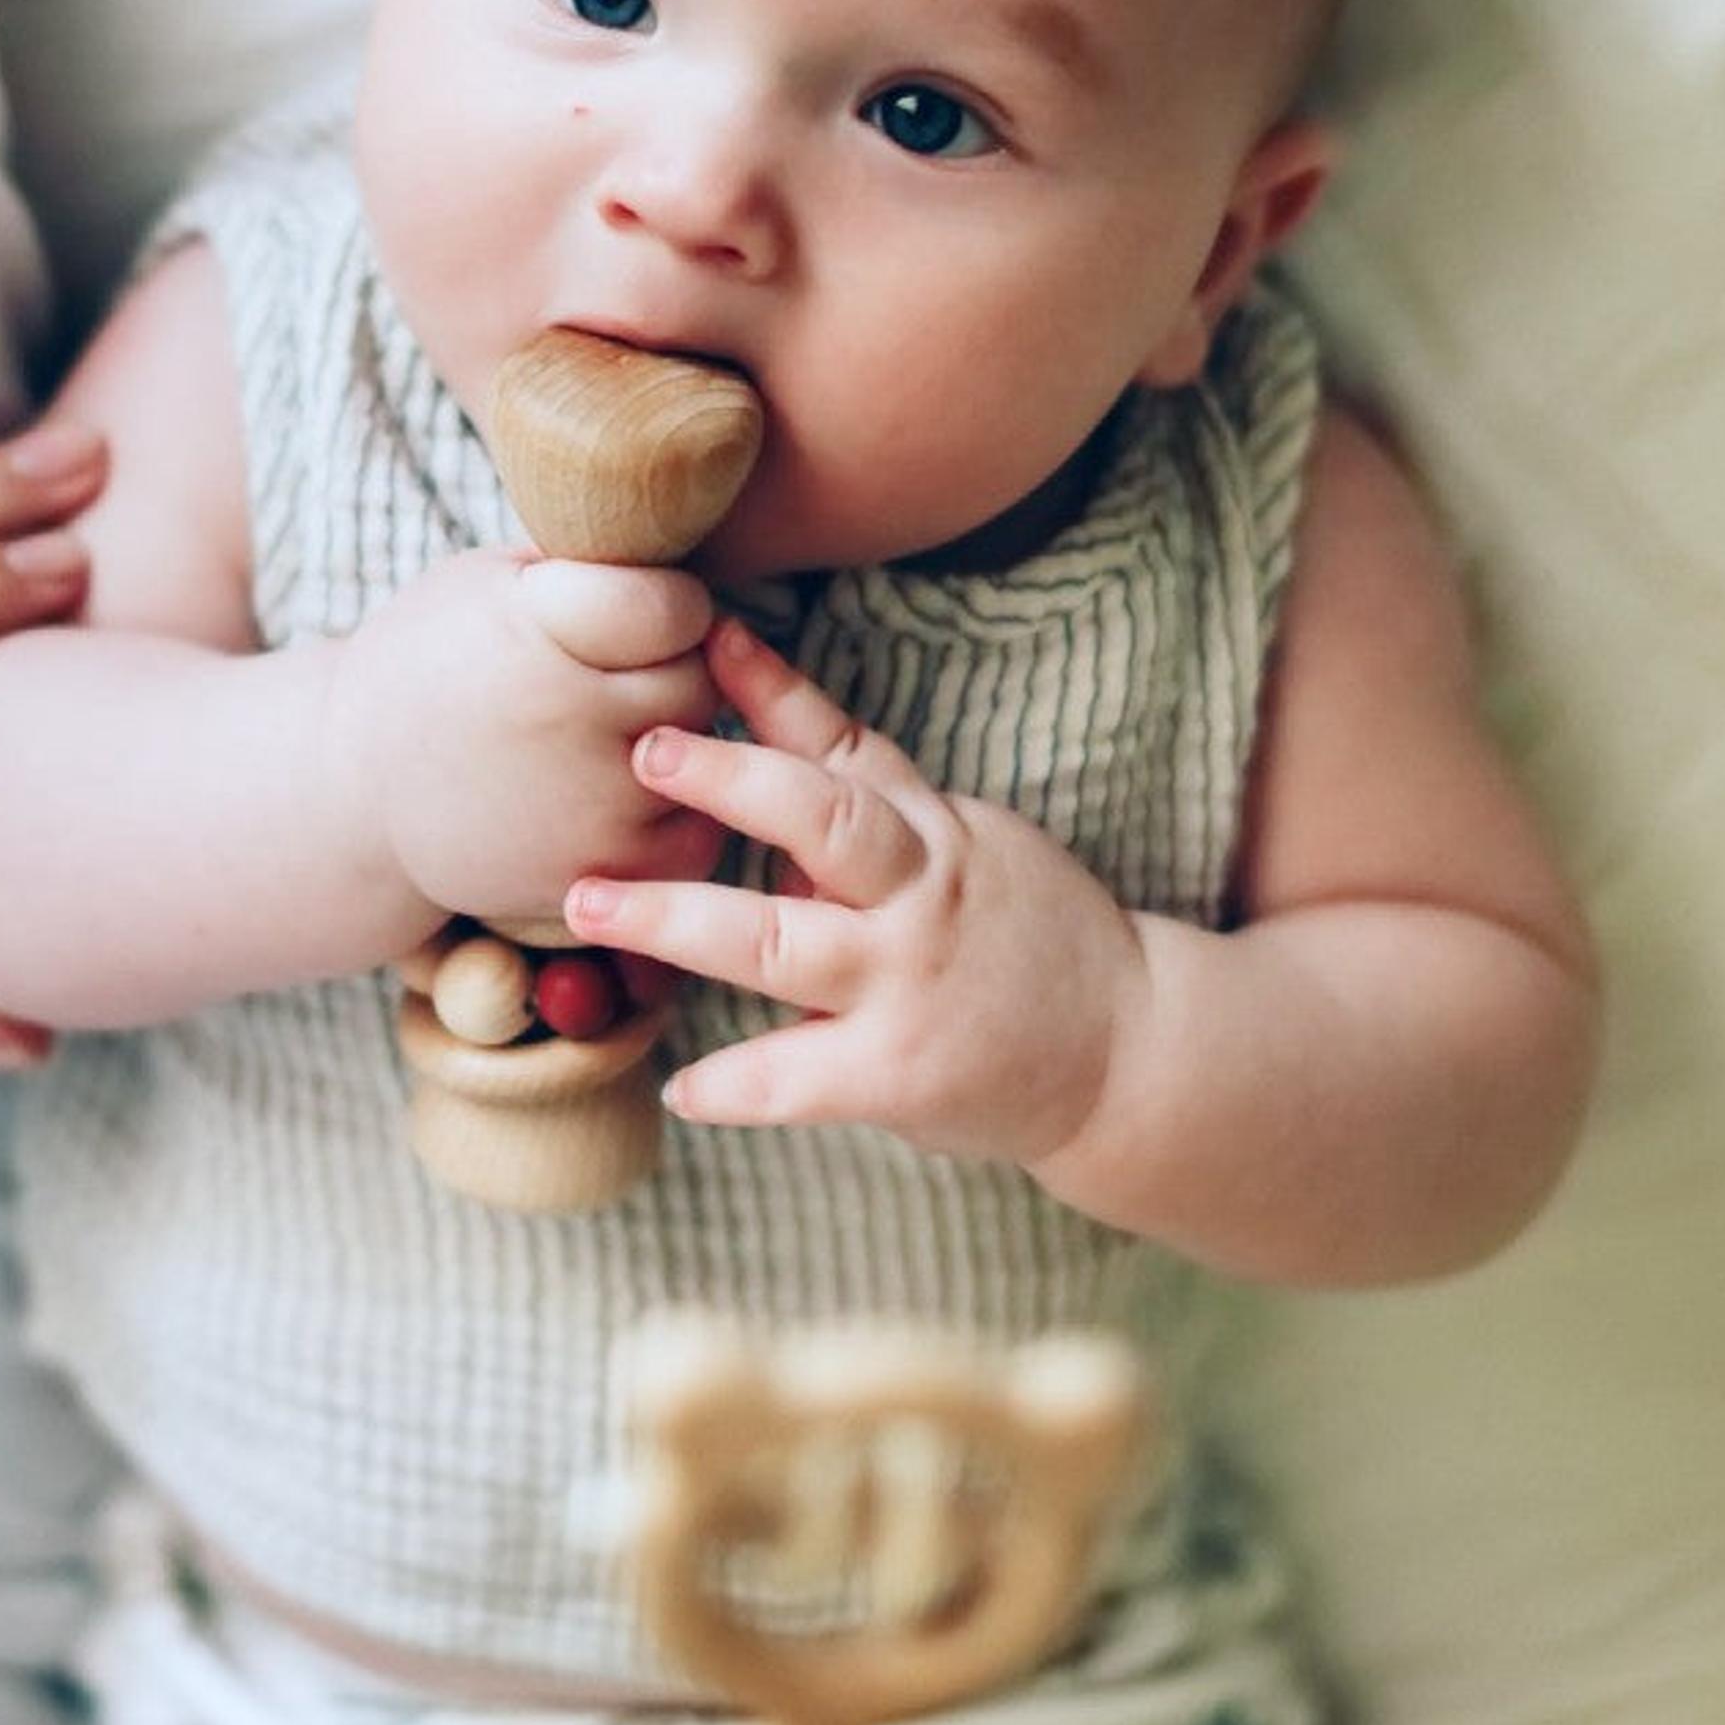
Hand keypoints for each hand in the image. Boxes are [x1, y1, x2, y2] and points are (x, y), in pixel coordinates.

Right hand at [322, 547, 724, 930]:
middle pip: (696, 682)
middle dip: (669, 674)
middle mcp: (566, 715)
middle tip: (614, 680)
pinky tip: (614, 795)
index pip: (676, 606)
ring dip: (672, 750)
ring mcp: (585, 804)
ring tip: (605, 738)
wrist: (354, 794)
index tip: (634, 615)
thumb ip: (585, 563)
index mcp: (537, 626)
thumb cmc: (434, 667)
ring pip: (704, 764)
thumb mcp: (483, 581)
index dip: (665, 606)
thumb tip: (688, 536)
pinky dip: (668, 819)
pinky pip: (692, 839)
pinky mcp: (593, 875)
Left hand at [561, 617, 1144, 1165]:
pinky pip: (799, 1076)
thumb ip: (876, 820)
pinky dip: (733, 1085)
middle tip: (640, 752)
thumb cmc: (1035, 944)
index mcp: (935, 834)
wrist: (1137, 1053)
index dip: (774, 688)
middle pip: (819, 819)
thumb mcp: (973, 850)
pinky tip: (679, 1090)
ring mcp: (908, 984)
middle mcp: (920, 896)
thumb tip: (763, 769)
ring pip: (781, 941)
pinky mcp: (903, 1072)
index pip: (845, 747)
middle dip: (725, 780)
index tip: (707, 635)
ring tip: (587, 905)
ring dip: (676, 919)